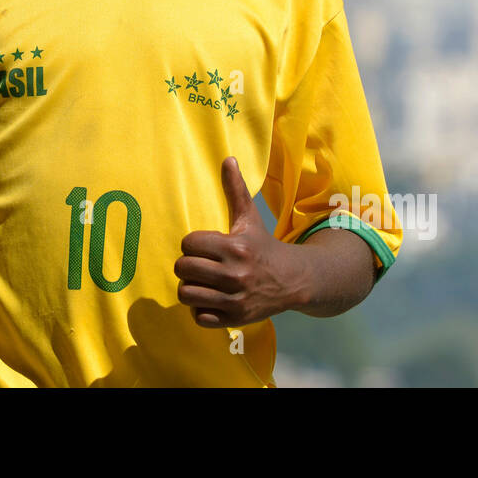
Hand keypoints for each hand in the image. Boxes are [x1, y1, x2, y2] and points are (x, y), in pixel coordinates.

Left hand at [175, 156, 311, 327]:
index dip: (192, 244)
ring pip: (186, 294)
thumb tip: (228, 159)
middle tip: (200, 264)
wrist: (293, 280)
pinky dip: (200, 309)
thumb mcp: (250, 218)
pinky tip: (210, 299)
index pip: (189, 244)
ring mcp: (235, 299)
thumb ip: (236, 190)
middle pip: (183, 268)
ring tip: (202, 282)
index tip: (202, 246)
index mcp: (235, 247)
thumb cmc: (263, 246)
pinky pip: (199, 317)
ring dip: (191, 288)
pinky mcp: (235, 318)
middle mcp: (235, 274)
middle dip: (188, 265)